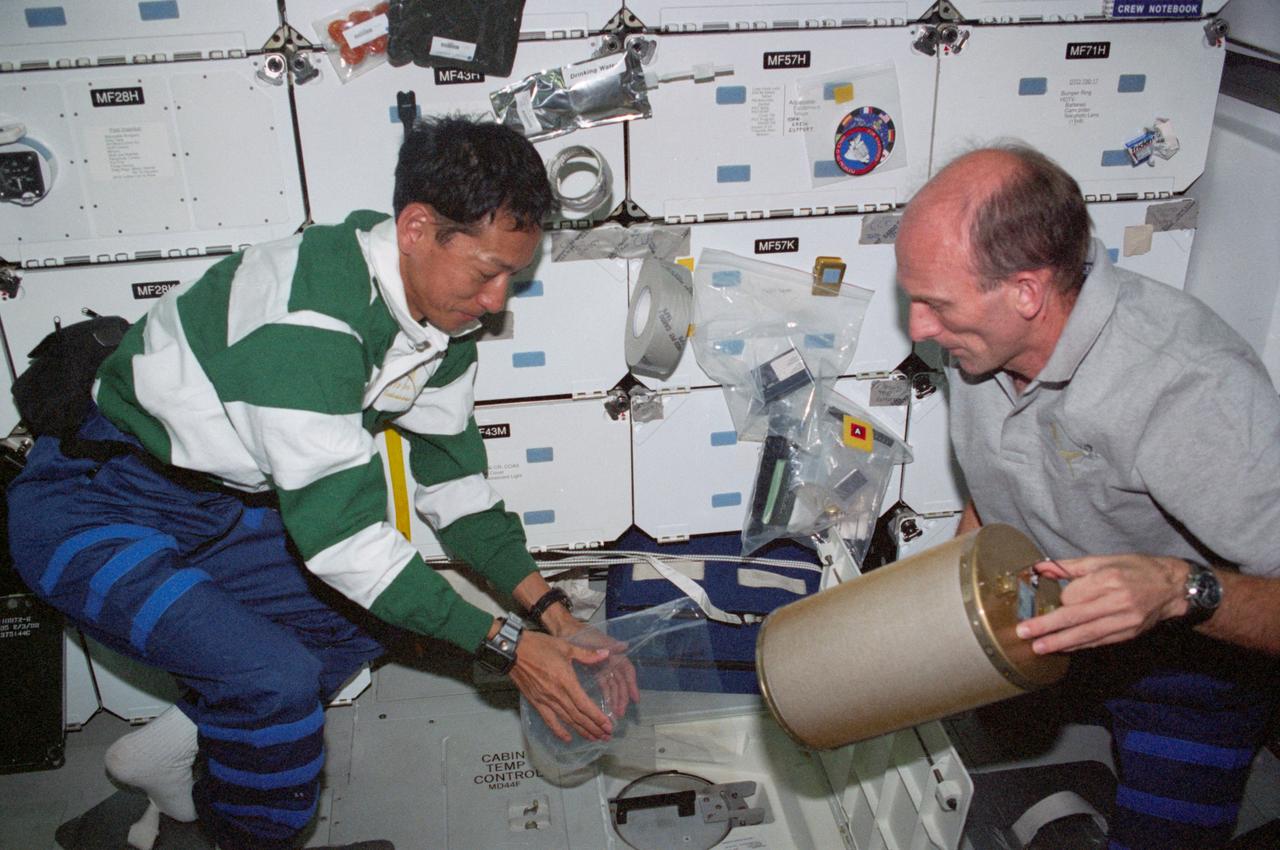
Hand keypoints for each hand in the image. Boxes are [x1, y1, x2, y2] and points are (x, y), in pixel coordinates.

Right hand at [508, 630, 615, 742]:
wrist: (513, 651)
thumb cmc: (539, 646)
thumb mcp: (566, 646)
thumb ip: (587, 654)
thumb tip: (606, 653)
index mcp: (566, 680)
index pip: (584, 704)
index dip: (597, 717)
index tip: (608, 725)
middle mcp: (556, 694)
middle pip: (578, 716)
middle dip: (593, 727)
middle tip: (606, 736)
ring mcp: (545, 700)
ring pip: (566, 720)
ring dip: (581, 730)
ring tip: (594, 738)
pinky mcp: (536, 702)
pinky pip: (549, 720)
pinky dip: (558, 731)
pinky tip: (567, 738)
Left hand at [559, 620, 640, 722]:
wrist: (563, 630)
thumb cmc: (579, 634)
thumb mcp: (593, 640)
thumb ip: (608, 645)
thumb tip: (625, 645)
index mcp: (613, 653)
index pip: (627, 671)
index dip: (632, 685)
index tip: (635, 699)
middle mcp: (611, 661)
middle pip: (620, 682)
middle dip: (622, 697)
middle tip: (620, 713)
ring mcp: (602, 666)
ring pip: (612, 685)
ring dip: (614, 699)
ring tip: (614, 714)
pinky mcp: (593, 671)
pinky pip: (603, 685)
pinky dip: (606, 695)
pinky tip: (606, 706)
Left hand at [1015, 554, 1188, 653]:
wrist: (1173, 587)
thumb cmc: (1136, 569)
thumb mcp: (1104, 560)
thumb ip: (1069, 567)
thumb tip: (1039, 568)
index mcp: (1109, 579)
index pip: (1074, 594)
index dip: (1061, 598)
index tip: (1055, 598)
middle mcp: (1117, 601)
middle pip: (1075, 616)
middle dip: (1047, 626)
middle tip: (1024, 633)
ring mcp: (1124, 620)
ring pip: (1086, 634)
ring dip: (1060, 642)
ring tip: (1039, 648)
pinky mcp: (1128, 633)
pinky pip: (1098, 641)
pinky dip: (1079, 645)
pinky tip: (1063, 648)